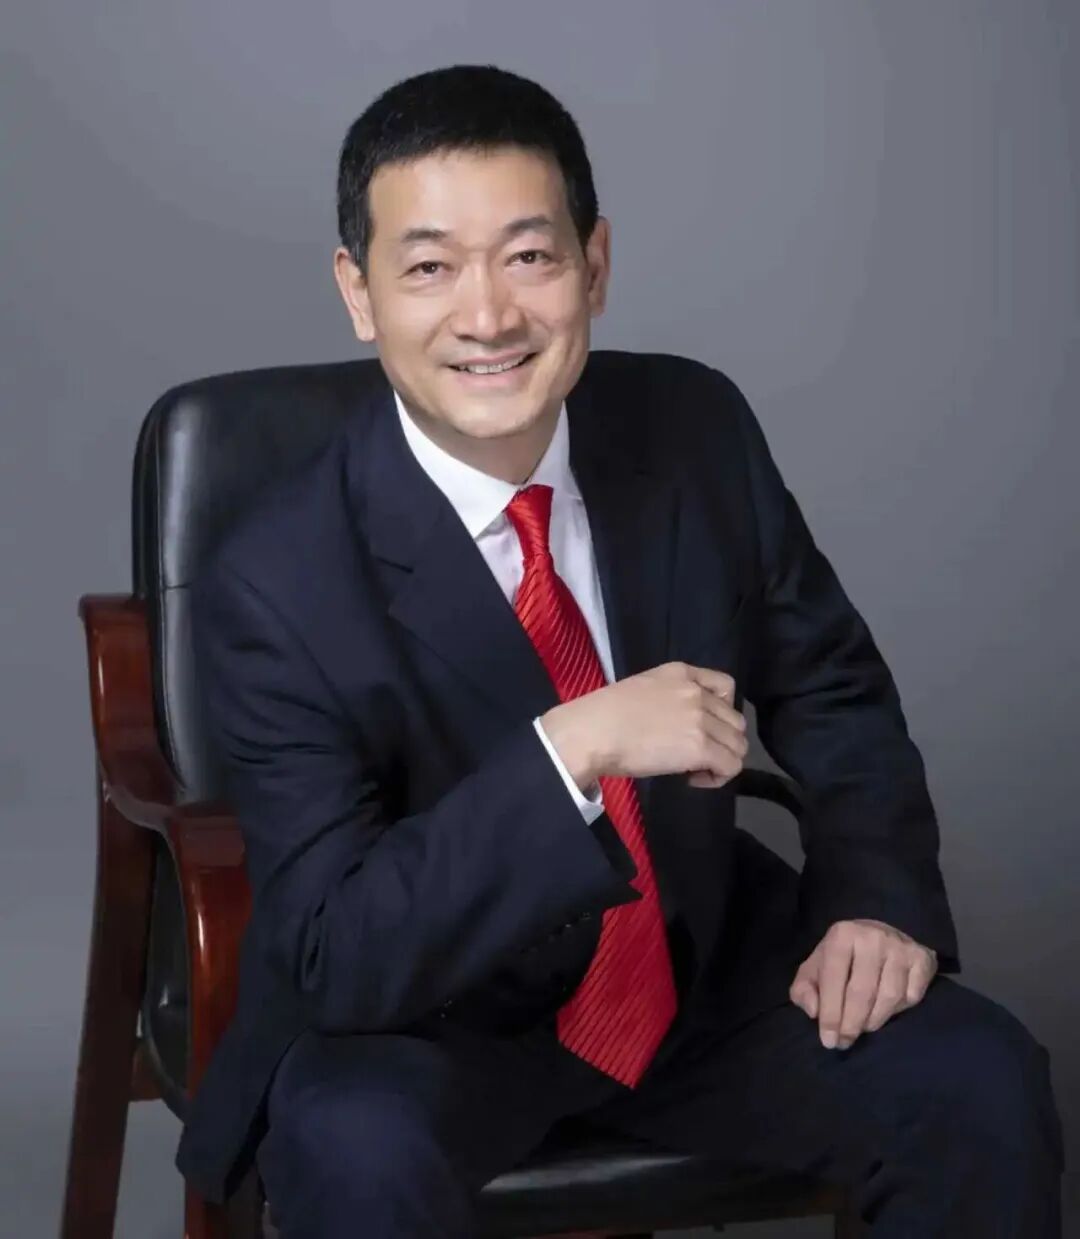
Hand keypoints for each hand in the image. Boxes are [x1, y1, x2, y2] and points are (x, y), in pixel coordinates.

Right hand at [540, 661, 747, 790]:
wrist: (593, 731)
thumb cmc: (604, 715)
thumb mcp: (642, 689)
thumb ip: (669, 698)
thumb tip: (678, 726)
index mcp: (681, 673)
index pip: (726, 687)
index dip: (722, 712)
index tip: (703, 728)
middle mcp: (696, 693)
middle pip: (735, 721)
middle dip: (722, 741)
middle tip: (696, 756)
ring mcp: (701, 719)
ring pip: (738, 745)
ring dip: (722, 761)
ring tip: (695, 770)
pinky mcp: (700, 747)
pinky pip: (731, 766)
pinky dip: (718, 777)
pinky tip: (693, 779)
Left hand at [789, 918, 937, 1049]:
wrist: (879, 935)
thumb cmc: (843, 958)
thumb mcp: (815, 968)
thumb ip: (804, 989)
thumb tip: (813, 1011)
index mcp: (842, 934)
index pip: (834, 979)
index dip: (830, 1014)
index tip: (828, 1040)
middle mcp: (873, 936)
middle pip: (862, 992)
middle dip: (851, 1024)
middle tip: (845, 1043)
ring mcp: (900, 946)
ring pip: (889, 997)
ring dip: (874, 1021)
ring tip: (864, 1028)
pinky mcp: (922, 958)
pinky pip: (912, 996)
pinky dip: (899, 1011)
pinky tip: (886, 1011)